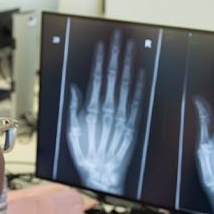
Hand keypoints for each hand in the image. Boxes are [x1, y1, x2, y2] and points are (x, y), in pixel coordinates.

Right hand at [67, 29, 144, 194]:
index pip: (97, 77)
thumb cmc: (86, 156)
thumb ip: (73, 107)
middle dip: (116, 55)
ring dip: (129, 65)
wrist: (103, 175)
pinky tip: (142, 73)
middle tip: (119, 38)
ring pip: (126, 85)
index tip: (103, 45)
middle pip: (113, 77)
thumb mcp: (71, 131)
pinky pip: (137, 103)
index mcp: (92, 109)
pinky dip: (140, 88)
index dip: (101, 60)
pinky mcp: (132, 126)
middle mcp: (108, 110)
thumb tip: (74, 89)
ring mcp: (122, 117)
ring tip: (131, 48)